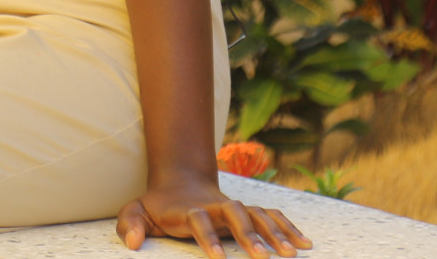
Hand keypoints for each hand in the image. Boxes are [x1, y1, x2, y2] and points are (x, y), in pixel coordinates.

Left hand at [115, 176, 310, 257]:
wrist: (181, 184)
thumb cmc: (157, 206)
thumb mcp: (136, 212)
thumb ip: (131, 225)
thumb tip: (134, 244)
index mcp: (190, 209)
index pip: (200, 220)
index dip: (208, 237)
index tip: (218, 258)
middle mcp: (216, 206)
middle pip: (236, 214)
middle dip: (249, 235)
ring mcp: (234, 207)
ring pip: (258, 214)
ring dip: (275, 232)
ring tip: (291, 254)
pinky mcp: (248, 212)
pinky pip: (272, 217)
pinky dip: (288, 227)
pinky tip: (305, 244)